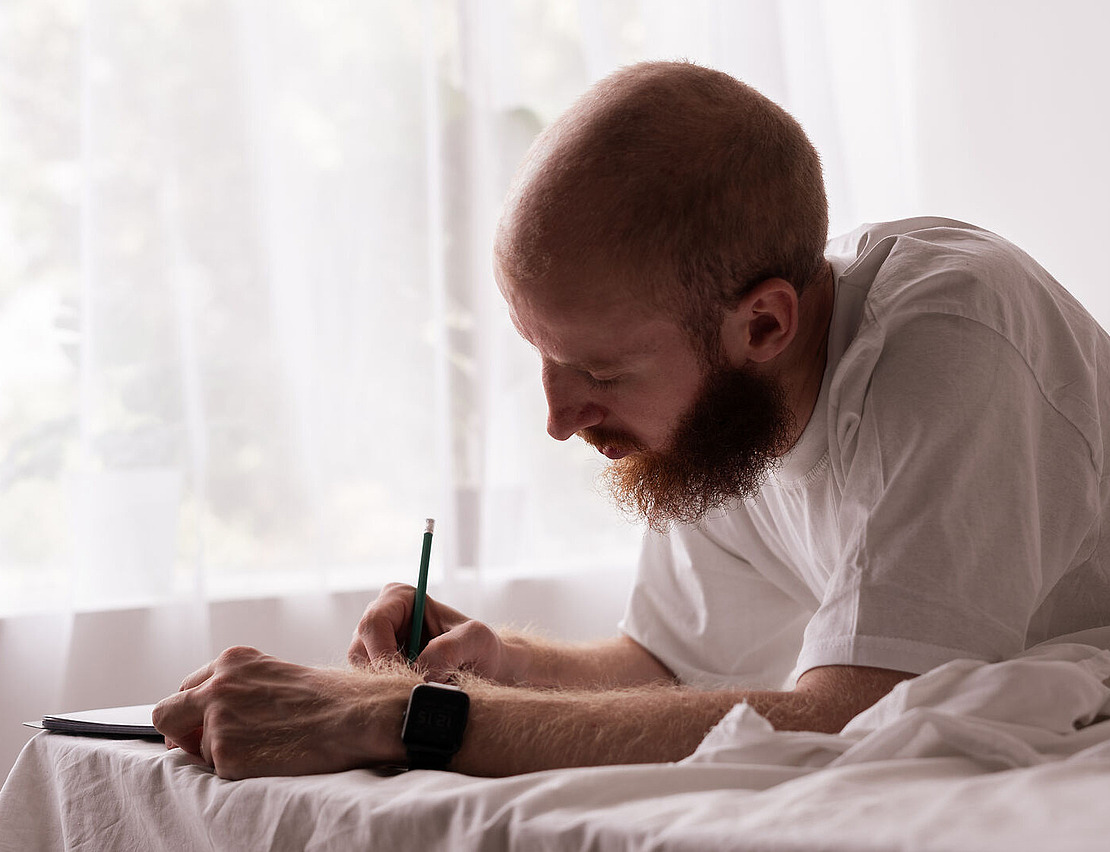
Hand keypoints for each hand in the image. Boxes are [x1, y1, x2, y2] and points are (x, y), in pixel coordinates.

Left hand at [152, 646, 413, 779]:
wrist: (355, 715)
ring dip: (218, 754)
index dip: (196, 710)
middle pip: (166, 713)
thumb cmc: (330, 695)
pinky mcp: (225, 754)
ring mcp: (218, 720)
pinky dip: (237, 770)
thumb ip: (239, 688)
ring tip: (263, 748)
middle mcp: (217, 686)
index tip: (206, 722)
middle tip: (202, 745)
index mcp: (231, 660)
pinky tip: (269, 757)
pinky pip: (216, 770)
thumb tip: (213, 718)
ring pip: (193, 748)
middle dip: (179, 732)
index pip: (188, 688)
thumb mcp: (276, 674)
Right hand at [348, 582, 512, 682]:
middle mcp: (380, 618)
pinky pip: (368, 687)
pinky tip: (413, 695)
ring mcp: (374, 645)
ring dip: (388, 686)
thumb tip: (419, 671)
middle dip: (386, 674)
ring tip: (422, 690)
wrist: (487, 673)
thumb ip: (448, 649)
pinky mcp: (375, 670)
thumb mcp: (477, 640)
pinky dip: (388, 695)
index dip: (385, 653)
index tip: (410, 676)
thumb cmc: (482, 649)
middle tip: (415, 689)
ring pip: (361, 672)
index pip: (373, 624)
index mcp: (400, 597)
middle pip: (359, 650)